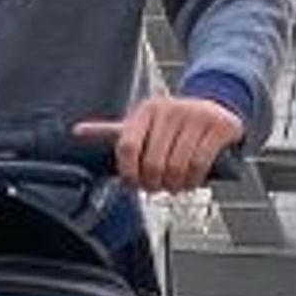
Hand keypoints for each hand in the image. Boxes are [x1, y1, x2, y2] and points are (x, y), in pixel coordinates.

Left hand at [87, 93, 244, 192]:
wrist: (216, 107)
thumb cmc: (174, 123)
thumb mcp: (143, 124)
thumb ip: (113, 132)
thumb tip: (77, 132)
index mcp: (147, 110)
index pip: (127, 146)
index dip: (128, 172)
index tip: (132, 183)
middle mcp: (170, 109)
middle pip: (153, 162)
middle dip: (154, 184)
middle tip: (157, 187)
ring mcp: (196, 116)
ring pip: (178, 166)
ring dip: (175, 185)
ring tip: (175, 185)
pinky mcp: (218, 126)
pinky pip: (200, 164)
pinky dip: (194, 180)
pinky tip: (191, 180)